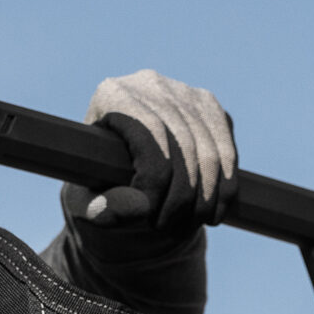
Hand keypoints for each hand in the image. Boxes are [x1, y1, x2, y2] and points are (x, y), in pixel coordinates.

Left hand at [62, 70, 236, 236]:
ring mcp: (186, 93)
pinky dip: (225, 188)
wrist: (121, 168)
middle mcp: (152, 84)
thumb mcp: (85, 200)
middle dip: (181, 196)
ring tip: (189, 226)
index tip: (149, 216)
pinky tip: (213, 214)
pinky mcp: (211, 109)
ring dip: (205, 198)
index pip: (149, 132)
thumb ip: (100, 207)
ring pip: (210, 150)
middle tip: (168, 229)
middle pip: (182, 142)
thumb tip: (140, 207)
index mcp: (113, 94)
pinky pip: (227, 152)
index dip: (155, 181)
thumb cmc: (97, 183)